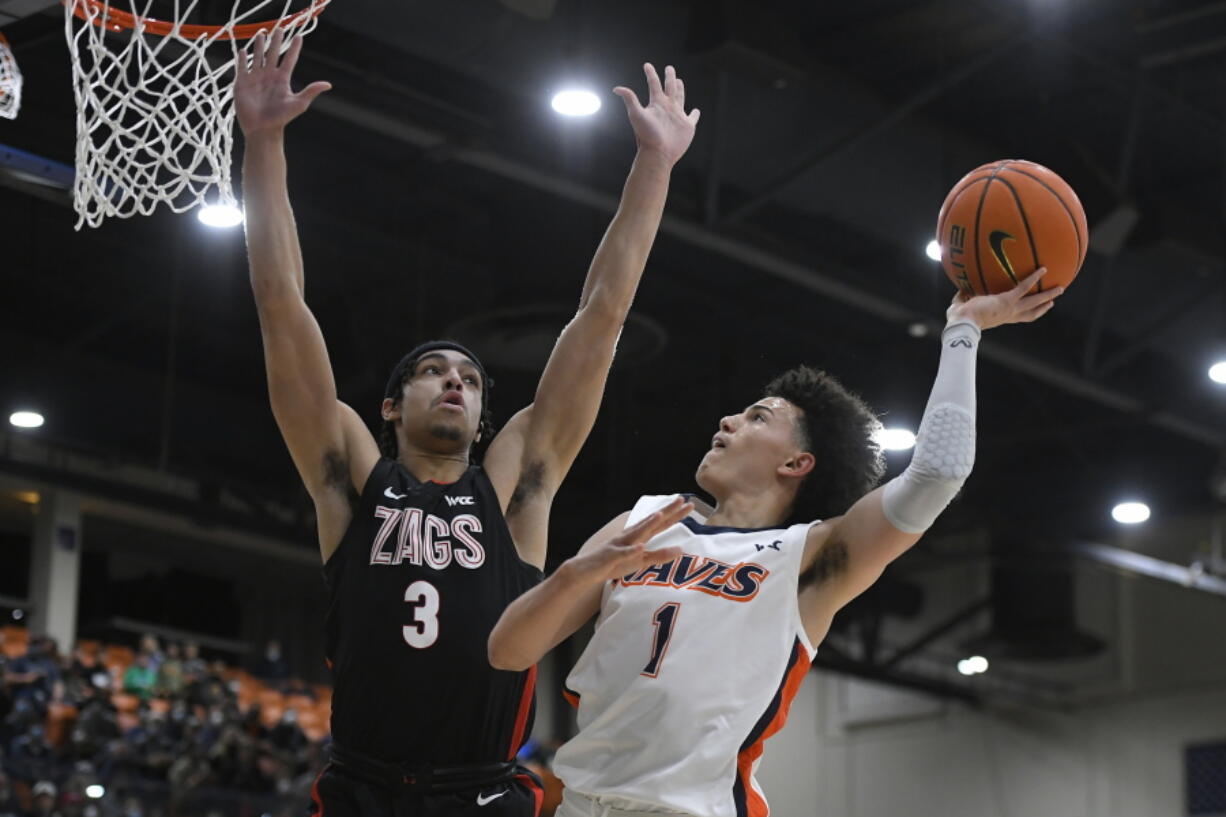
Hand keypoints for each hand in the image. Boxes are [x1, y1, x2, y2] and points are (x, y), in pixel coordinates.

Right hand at [235, 29, 331, 136]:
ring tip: (262, 33)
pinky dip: (242, 58)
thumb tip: (328, 84)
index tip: (299, 37)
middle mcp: (270, 76)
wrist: (262, 129)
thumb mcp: (298, 103)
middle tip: (279, 28)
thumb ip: (311, 92)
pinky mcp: (242, 82)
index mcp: (282, 79)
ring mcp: (256, 78)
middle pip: (273, 53)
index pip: (289, 59)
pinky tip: (244, 50)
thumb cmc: (281, 118)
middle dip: (276, 41)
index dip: (294, 48)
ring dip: (260, 45)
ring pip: (258, 56)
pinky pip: (242, 67)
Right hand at [569, 497, 691, 584]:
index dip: (674, 514)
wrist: (586, 570)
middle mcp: (631, 536)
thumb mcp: (641, 562)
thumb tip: (681, 550)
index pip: (660, 524)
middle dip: (667, 511)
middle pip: (652, 522)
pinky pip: (623, 554)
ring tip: (660, 515)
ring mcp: (621, 545)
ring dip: (648, 524)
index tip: (688, 504)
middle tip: (683, 500)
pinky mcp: (611, 556)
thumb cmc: (615, 564)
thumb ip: (660, 555)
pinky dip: (631, 550)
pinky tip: (640, 547)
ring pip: (636, 533)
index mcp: (639, 537)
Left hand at [613, 64, 700, 165]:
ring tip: (679, 81)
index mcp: (656, 104)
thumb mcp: (636, 114)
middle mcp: (667, 107)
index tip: (646, 65)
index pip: (653, 84)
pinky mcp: (687, 126)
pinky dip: (694, 114)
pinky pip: (692, 118)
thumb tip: (616, 88)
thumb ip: (630, 99)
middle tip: (669, 68)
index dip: (650, 74)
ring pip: (680, 98)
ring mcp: (677, 116)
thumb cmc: (647, 135)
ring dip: (680, 89)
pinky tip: (695, 111)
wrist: (658, 153)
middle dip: (669, 77)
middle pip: (669, 88)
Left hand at [946, 268, 1063, 330]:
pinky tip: (1043, 269)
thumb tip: (961, 289)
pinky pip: (1024, 287)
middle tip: (1053, 301)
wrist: (962, 322)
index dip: (1026, 313)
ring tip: (1060, 287)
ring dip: (1048, 294)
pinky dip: (1033, 277)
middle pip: (1031, 313)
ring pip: (1034, 302)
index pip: (1016, 317)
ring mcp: (1010, 308)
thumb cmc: (958, 318)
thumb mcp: (960, 306)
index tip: (1034, 309)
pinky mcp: (1008, 300)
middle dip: (1043, 307)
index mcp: (1000, 318)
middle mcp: (1008, 315)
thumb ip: (963, 298)